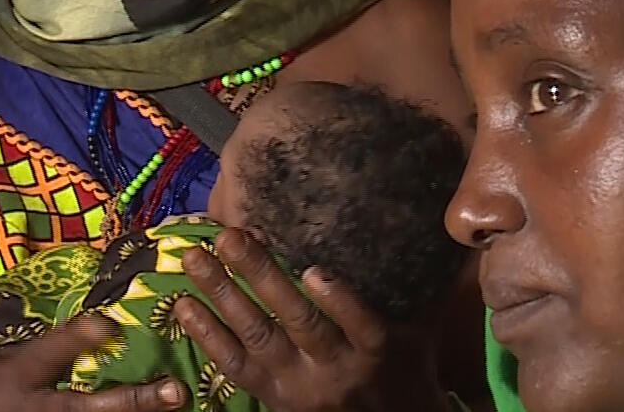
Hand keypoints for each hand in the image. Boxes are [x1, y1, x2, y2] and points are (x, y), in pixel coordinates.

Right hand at [0, 314, 187, 410]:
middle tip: (174, 391)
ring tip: (173, 408)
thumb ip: (46, 350)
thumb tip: (98, 330)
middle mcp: (36, 408)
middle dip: (133, 400)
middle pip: (88, 407)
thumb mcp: (2, 364)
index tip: (111, 326)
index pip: (52, 352)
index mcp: (20, 375)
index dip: (81, 337)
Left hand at [173, 228, 445, 411]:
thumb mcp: (420, 332)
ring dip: (223, 296)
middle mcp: (337, 370)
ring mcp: (299, 388)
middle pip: (297, 323)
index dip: (339, 300)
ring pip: (257, 338)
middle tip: (230, 237)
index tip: (315, 270)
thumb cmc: (405, 369)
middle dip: (261, 277)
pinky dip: (208, 335)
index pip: (360, 324)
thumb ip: (424, 286)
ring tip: (194, 259)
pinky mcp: (272, 398)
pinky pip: (234, 367)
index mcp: (377, 349)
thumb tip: (440, 228)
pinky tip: (183, 306)